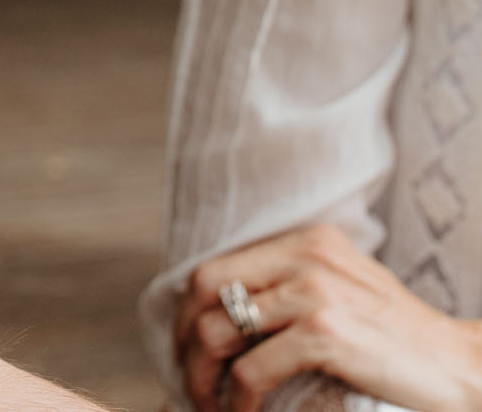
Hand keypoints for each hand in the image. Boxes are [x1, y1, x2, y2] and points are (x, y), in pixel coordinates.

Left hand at [174, 224, 481, 411]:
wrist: (461, 367)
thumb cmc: (397, 338)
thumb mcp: (340, 291)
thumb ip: (288, 288)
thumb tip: (220, 312)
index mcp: (306, 242)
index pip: (217, 267)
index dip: (189, 311)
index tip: (184, 347)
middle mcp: (306, 256)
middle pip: (207, 290)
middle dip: (185, 340)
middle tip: (187, 378)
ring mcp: (315, 292)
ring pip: (218, 330)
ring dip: (202, 376)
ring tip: (207, 403)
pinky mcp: (325, 333)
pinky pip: (251, 368)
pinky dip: (237, 399)